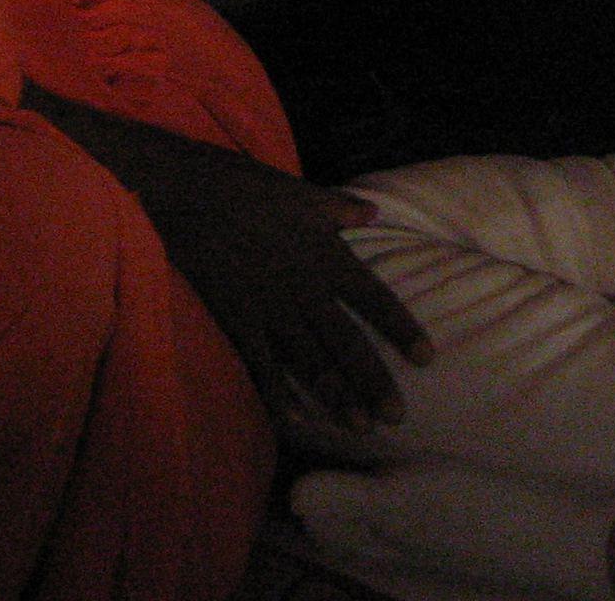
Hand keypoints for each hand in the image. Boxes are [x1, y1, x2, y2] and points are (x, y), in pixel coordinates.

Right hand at [112, 121, 431, 429]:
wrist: (187, 192)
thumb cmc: (246, 188)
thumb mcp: (301, 192)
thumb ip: (340, 208)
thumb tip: (375, 213)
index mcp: (326, 255)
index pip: (374, 298)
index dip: (401, 329)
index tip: (426, 357)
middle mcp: (304, 287)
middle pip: (346, 341)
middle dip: (372, 380)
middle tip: (396, 416)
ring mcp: (268, 307)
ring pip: (309, 360)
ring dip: (335, 395)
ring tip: (359, 426)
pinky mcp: (235, 319)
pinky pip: (260, 363)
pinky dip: (275, 392)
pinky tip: (293, 420)